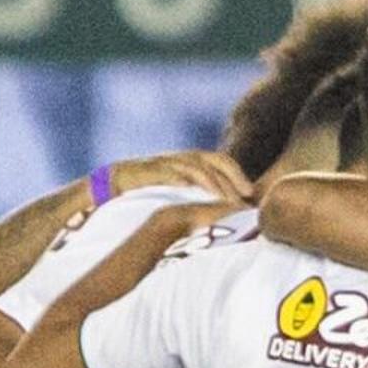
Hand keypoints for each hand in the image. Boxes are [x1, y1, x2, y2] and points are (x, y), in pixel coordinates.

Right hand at [123, 147, 248, 200]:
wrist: (117, 180)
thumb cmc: (154, 187)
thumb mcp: (183, 189)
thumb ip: (204, 194)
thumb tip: (231, 209)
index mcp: (193, 160)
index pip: (222, 161)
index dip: (238, 174)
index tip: (250, 193)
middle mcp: (182, 158)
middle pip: (212, 161)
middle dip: (229, 179)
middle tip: (241, 199)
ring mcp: (165, 162)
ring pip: (193, 166)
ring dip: (209, 182)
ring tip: (221, 198)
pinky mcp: (148, 169)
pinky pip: (165, 171)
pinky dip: (176, 177)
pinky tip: (186, 187)